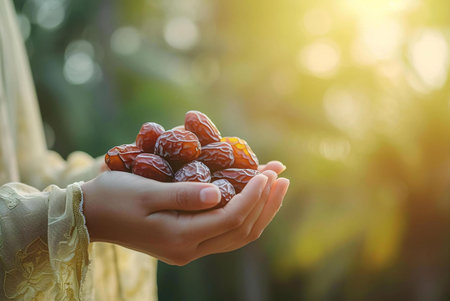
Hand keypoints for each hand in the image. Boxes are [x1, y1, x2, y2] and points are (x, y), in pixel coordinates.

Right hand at [81, 161, 288, 264]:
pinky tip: (252, 195)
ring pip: (237, 234)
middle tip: (281, 174)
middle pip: (241, 230)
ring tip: (276, 183)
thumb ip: (184, 194)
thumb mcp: (146, 191)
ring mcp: (188, 248)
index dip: (254, 195)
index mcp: (180, 237)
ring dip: (260, 209)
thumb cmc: (114, 196)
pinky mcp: (186, 241)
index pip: (231, 218)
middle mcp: (189, 249)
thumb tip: (221, 193)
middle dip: (266, 202)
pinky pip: (225, 231)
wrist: (91, 215)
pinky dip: (244, 213)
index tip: (266, 171)